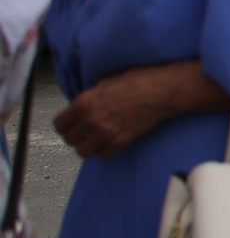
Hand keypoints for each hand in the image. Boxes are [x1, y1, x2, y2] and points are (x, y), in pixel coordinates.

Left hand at [55, 68, 181, 158]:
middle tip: (86, 132)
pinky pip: (103, 156)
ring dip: (89, 146)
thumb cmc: (136, 81)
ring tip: (97, 140)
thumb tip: (82, 108)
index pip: (59, 125)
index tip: (72, 125)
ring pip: (83, 152)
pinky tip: (111, 142)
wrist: (161, 91)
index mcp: (83, 103)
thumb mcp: (104, 83)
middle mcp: (90, 120)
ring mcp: (104, 133)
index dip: (65, 126)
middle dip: (77, 136)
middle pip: (70, 140)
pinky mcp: (120, 142)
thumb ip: (89, 99)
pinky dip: (106, 151)